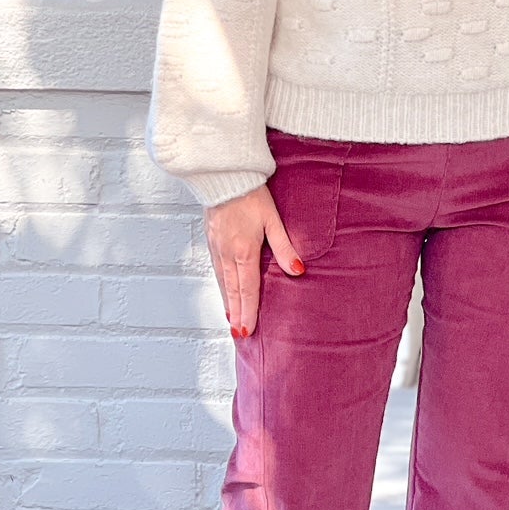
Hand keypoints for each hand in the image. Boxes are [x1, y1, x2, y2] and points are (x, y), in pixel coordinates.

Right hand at [204, 183, 304, 338]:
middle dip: (237, 314)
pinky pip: (216, 270)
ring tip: (232, 319)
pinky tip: (224, 290)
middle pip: (233, 290)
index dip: (249, 311)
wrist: (223, 175)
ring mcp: (216, 247)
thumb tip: (297, 270)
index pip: (247, 289)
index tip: (248, 330)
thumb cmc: (250, 193)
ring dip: (227, 302)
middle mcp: (227, 253)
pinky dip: (220, 285)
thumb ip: (284, 246)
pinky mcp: (211, 240)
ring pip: (222, 282)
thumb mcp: (272, 219)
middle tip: (240, 334)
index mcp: (244, 250)